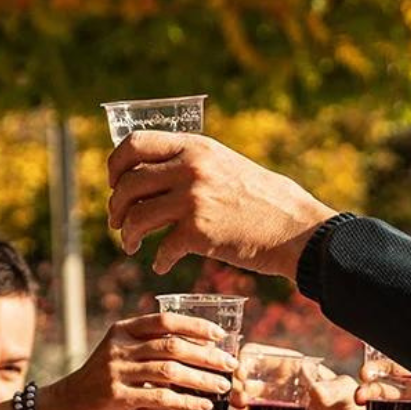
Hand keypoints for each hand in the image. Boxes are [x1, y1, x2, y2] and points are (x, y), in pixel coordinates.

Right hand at [36, 313, 237, 409]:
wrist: (68, 405)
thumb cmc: (105, 380)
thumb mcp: (123, 355)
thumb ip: (151, 347)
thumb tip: (200, 348)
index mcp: (123, 330)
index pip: (165, 320)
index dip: (196, 326)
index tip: (220, 335)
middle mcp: (119, 347)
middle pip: (172, 346)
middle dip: (206, 356)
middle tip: (230, 365)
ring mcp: (116, 371)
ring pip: (169, 372)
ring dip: (200, 380)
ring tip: (221, 387)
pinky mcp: (117, 397)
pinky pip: (158, 398)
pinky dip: (183, 403)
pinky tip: (199, 409)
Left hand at [107, 132, 335, 276]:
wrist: (296, 229)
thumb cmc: (266, 200)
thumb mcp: (228, 164)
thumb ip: (193, 164)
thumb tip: (156, 173)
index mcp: (195, 146)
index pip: (135, 144)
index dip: (115, 165)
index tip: (114, 183)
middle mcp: (190, 168)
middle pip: (128, 184)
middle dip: (116, 207)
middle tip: (117, 222)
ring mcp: (193, 200)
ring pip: (136, 218)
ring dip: (127, 235)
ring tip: (131, 246)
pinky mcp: (199, 233)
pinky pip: (162, 249)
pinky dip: (158, 260)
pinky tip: (161, 265)